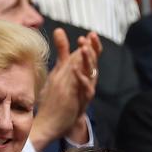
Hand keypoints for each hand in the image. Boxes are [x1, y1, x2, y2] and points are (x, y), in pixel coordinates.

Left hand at [29, 29, 86, 150]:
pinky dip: (81, 79)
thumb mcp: (61, 69)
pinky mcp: (82, 101)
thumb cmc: (62, 94)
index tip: (91, 34)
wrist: (59, 121)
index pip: (91, 55)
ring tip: (82, 49)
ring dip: (87, 61)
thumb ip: (62, 51)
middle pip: (93, 62)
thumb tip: (58, 29)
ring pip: (91, 74)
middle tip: (87, 38)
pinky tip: (75, 70)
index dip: (92, 45)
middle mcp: (87, 80)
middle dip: (91, 50)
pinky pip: (85, 89)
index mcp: (84, 72)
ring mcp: (85, 91)